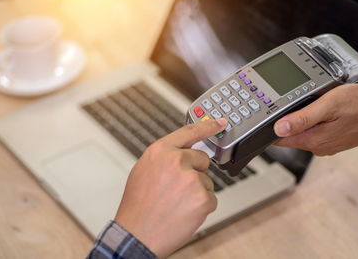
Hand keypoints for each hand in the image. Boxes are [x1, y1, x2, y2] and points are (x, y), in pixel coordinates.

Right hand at [114, 119, 226, 257]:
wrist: (136, 234)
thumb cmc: (138, 205)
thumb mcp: (144, 170)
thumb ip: (166, 157)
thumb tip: (184, 152)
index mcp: (160, 151)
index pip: (190, 132)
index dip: (208, 126)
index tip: (220, 122)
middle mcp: (176, 161)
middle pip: (202, 159)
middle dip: (195, 172)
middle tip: (177, 189)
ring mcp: (191, 179)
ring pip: (206, 181)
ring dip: (196, 192)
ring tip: (176, 203)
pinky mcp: (202, 198)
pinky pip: (211, 199)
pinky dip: (201, 207)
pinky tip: (184, 212)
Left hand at [273, 84, 357, 155]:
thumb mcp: (329, 105)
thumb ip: (302, 118)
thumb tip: (279, 128)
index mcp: (314, 140)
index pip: (279, 140)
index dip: (269, 128)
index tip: (264, 119)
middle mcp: (318, 146)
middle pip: (289, 136)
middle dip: (283, 123)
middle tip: (284, 105)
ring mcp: (326, 144)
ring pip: (302, 133)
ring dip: (298, 122)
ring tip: (303, 106)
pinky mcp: (333, 140)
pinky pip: (314, 132)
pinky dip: (311, 122)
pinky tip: (317, 111)